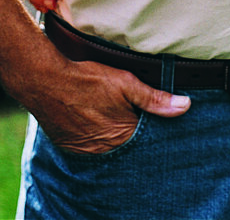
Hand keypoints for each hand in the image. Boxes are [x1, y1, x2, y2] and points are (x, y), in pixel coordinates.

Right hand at [33, 58, 190, 153]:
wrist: (44, 80)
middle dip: (132, 133)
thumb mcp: (125, 82)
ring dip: (112, 136)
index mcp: (123, 136)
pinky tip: (94, 120)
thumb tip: (185, 106)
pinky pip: (89, 147)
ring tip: (109, 116)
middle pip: (128, 146)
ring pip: (108, 147)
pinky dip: (95, 137)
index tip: (152, 120)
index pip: (147, 141)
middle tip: (128, 115)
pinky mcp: (70, 146)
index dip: (152, 131)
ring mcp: (86, 150)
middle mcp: (105, 150)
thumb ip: (155, 98)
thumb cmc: (87, 78)